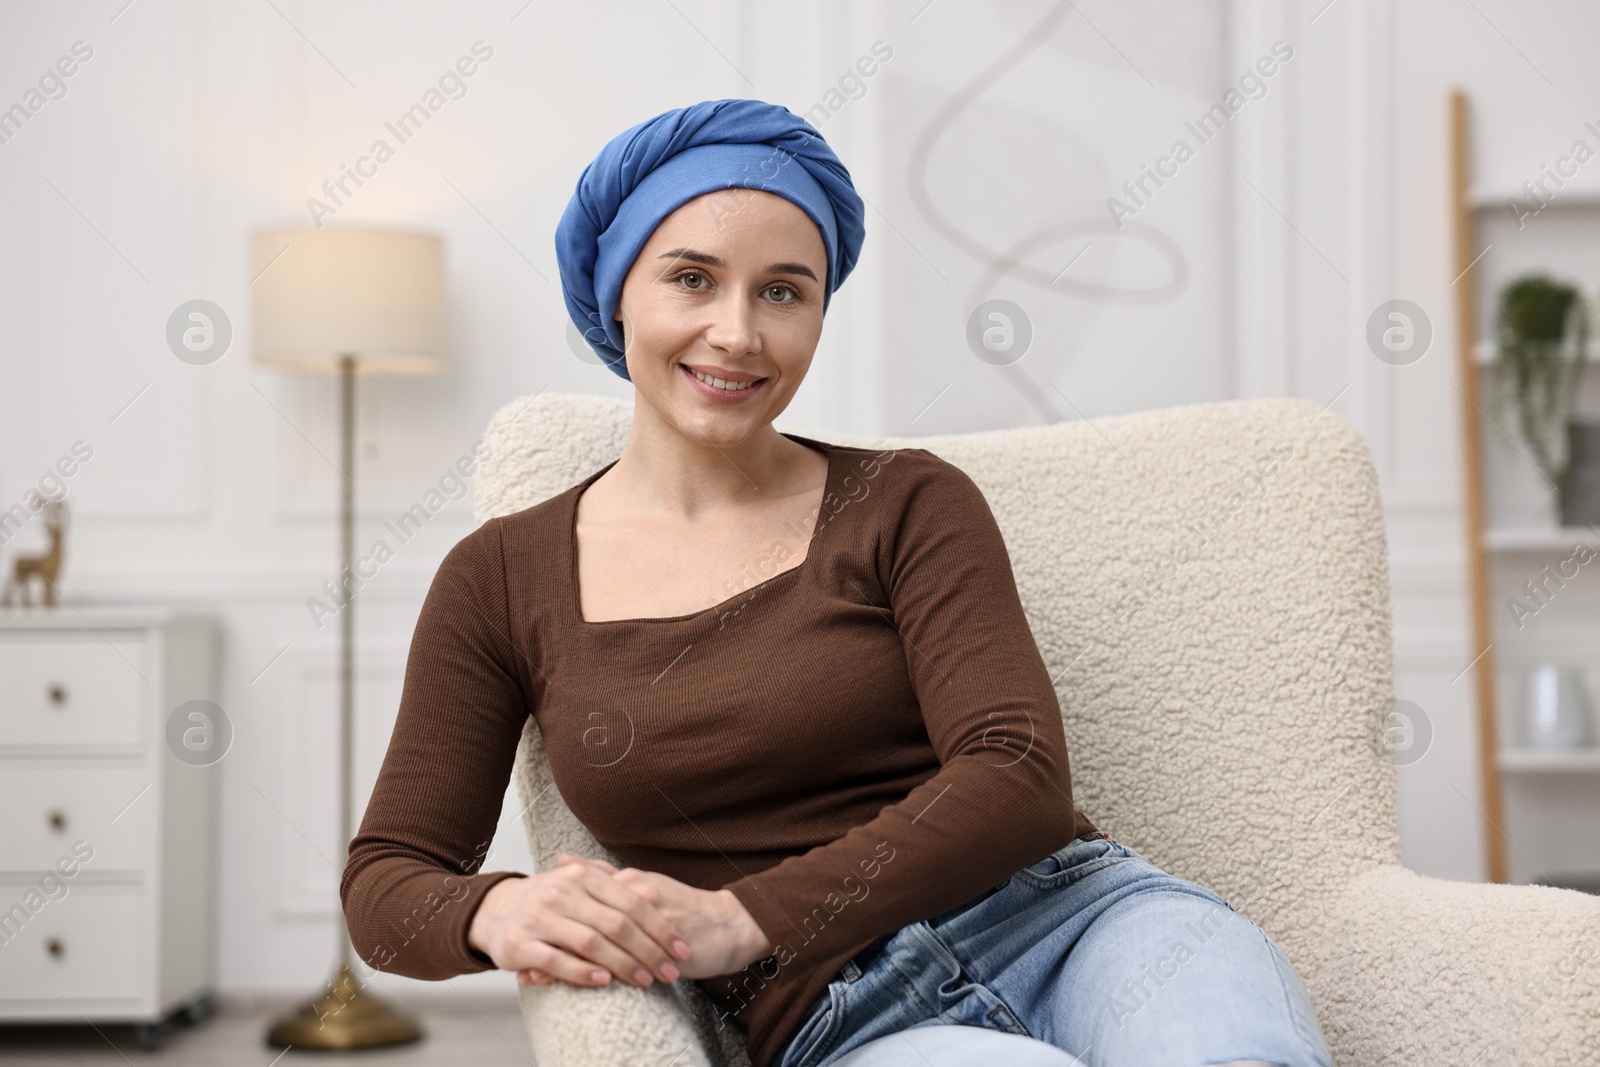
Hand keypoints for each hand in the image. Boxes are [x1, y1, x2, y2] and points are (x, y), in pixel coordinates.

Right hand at [468, 853, 691, 989]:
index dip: (660, 927)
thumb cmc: (547, 899)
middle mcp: (562, 892)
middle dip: (648, 950)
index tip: (680, 948)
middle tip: (669, 971)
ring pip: (591, 943)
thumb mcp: (577, 881)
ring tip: (645, 980)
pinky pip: (558, 961)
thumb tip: (656, 892)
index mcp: (582, 876)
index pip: (631, 902)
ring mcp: (540, 918)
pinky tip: (606, 982)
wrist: (493, 911)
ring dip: (623, 964)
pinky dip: (584, 972)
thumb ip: (612, 883)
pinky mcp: (521, 944)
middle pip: (616, 924)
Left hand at [513, 855, 772, 987]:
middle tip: (516, 958)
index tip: (520, 929)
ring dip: (563, 961)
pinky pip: (622, 961)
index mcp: (629, 880)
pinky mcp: (664, 941)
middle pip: (581, 916)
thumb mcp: (646, 886)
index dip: (548, 913)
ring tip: (534, 978)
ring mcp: (650, 917)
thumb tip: (567, 860)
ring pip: (597, 939)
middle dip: (547, 939)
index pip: (579, 893)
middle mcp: (636, 893)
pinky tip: (576, 987)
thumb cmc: (687, 911)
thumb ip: (608, 877)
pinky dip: (596, 974)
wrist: (731, 925)